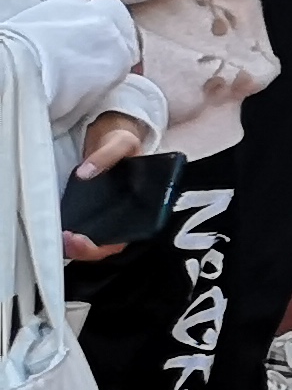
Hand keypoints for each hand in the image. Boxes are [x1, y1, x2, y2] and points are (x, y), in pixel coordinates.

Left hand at [65, 114, 145, 259]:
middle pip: (105, 247)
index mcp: (140, 208)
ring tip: (55, 236)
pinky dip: (66, 235)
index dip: (102, 246)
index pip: (123, 238)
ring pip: (91, 243)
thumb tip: (85, 173)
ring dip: (72, 246)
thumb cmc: (122, 143)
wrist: (109, 140)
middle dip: (84, 250)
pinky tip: (52, 228)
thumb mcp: (122, 143)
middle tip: (64, 239)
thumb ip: (107, 155)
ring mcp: (103, 218)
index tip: (80, 239)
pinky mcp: (87, 214)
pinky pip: (79, 230)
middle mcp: (122, 218)